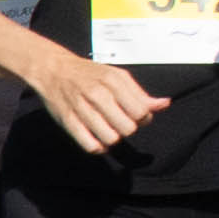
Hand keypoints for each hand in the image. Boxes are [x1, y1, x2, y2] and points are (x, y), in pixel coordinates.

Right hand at [28, 49, 163, 159]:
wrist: (54, 70)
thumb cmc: (89, 74)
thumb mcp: (117, 76)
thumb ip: (140, 93)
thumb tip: (164, 104)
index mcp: (114, 81)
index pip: (141, 111)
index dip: (144, 118)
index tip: (138, 116)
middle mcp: (98, 94)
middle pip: (128, 128)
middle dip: (129, 128)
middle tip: (122, 122)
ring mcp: (81, 108)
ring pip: (110, 138)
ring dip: (114, 138)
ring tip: (110, 130)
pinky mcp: (68, 121)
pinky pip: (90, 145)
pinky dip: (98, 148)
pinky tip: (99, 140)